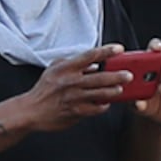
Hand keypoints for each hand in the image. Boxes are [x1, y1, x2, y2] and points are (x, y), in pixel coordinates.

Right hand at [16, 46, 132, 131]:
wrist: (31, 110)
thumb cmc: (45, 89)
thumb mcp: (54, 69)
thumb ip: (73, 63)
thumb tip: (94, 63)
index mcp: (66, 68)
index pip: (90, 55)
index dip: (106, 51)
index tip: (119, 48)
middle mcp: (71, 81)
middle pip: (99, 76)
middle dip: (117, 75)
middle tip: (129, 75)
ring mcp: (74, 97)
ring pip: (100, 94)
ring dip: (113, 91)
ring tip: (121, 89)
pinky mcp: (75, 112)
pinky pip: (94, 109)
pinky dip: (103, 106)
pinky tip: (107, 103)